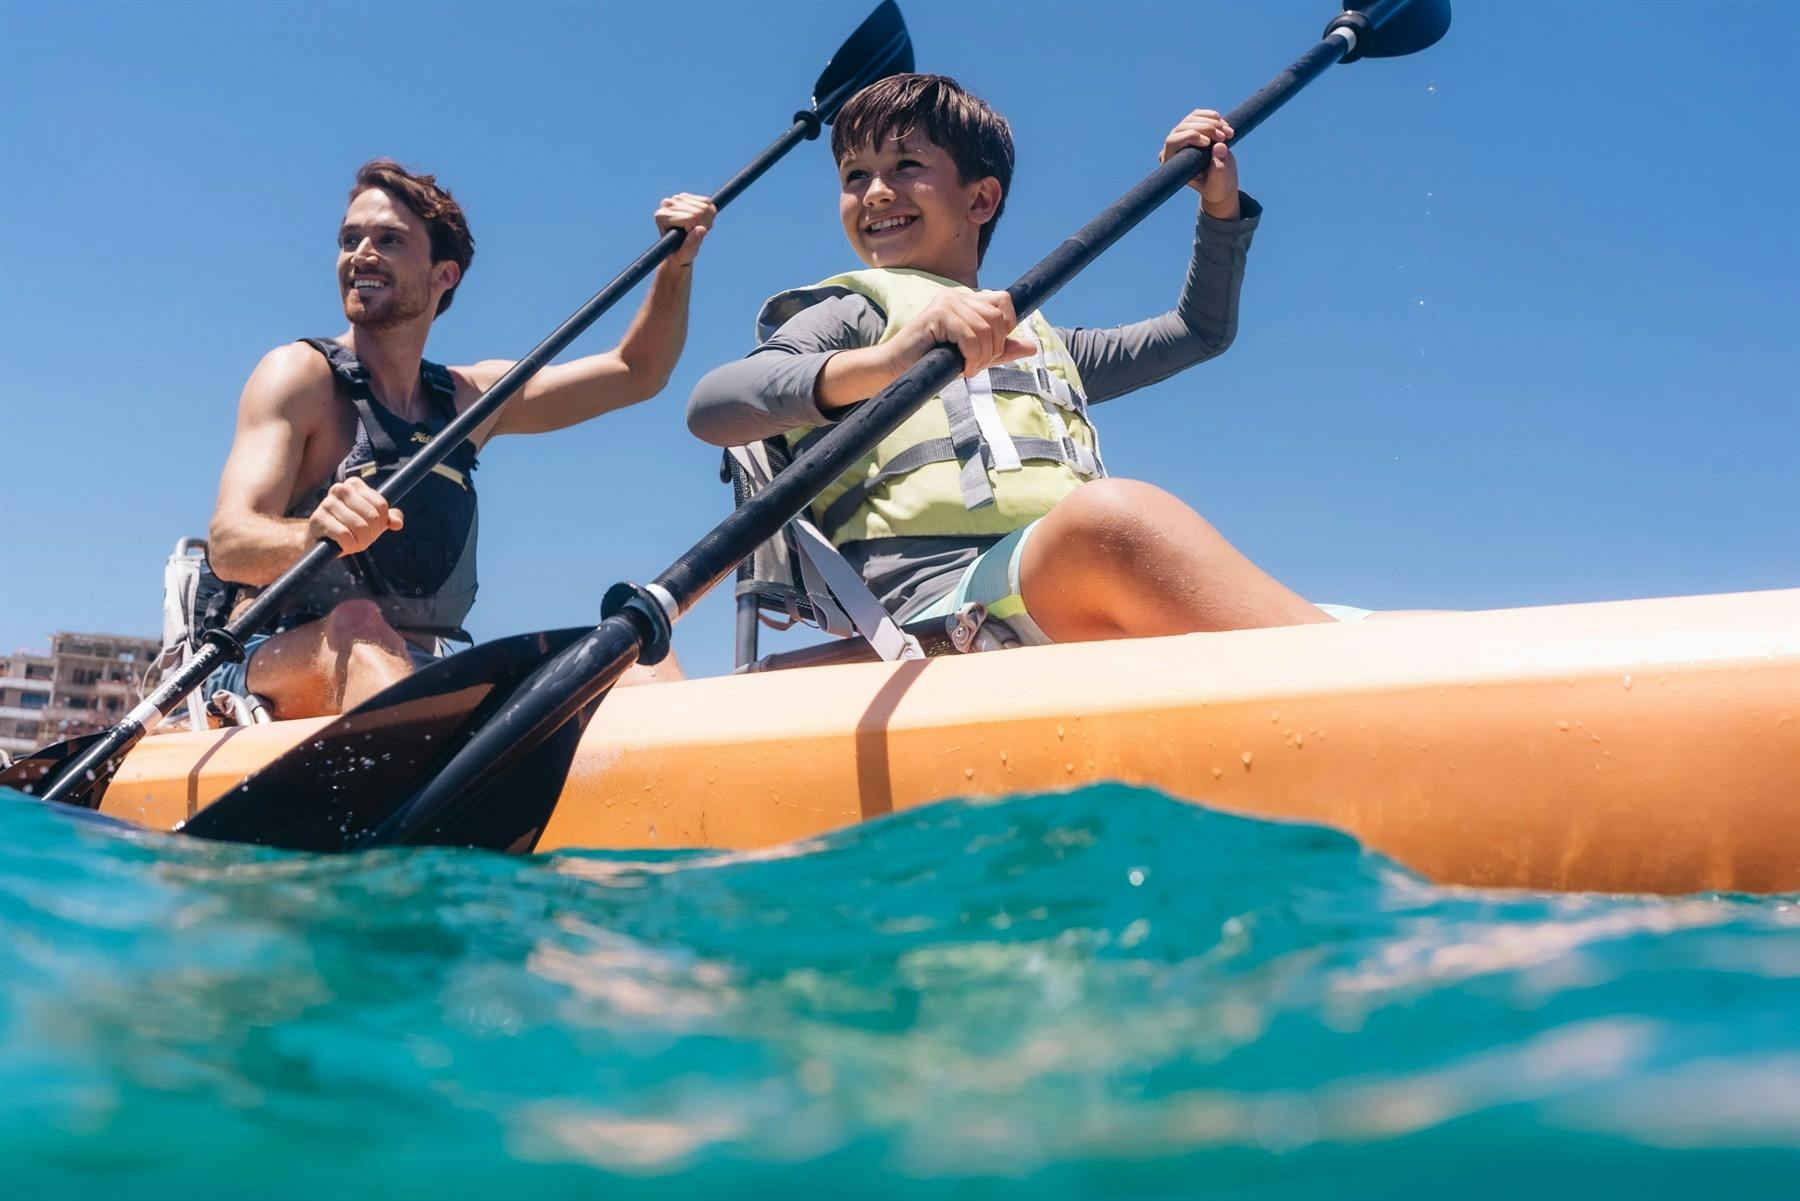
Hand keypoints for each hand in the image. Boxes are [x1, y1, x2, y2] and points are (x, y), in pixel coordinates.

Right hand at [307, 477, 402, 554]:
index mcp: (354, 484)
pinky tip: (344, 546)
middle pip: (372, 516)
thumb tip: (397, 523)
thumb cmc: (349, 527)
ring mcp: (327, 503)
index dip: (382, 522)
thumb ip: (388, 518)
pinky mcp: (318, 519)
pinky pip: (344, 535)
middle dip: (372, 534)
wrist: (320, 539)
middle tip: (364, 539)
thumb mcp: (371, 520)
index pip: (381, 505)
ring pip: (359, 526)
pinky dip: (348, 545)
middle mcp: (340, 489)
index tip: (374, 528)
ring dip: (361, 542)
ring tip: (354, 543)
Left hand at [655, 193, 716, 266]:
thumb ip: (691, 244)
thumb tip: (701, 230)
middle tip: (696, 235)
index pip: (692, 218)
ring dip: (707, 221)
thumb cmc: (679, 253)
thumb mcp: (684, 254)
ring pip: (704, 206)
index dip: (698, 229)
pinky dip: (710, 214)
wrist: (679, 248)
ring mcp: (677, 198)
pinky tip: (701, 221)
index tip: (692, 238)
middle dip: (704, 225)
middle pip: (699, 211)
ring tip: (697, 229)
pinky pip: (707, 202)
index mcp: (661, 216)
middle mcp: (667, 204)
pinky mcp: (687, 196)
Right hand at [889, 289, 1037, 378]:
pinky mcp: (938, 313)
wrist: (896, 369)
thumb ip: (1001, 350)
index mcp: (967, 300)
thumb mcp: (974, 355)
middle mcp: (958, 295)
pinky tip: (961, 368)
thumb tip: (1032, 347)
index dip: (1006, 326)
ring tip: (968, 368)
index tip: (991, 350)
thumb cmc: (934, 362)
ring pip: (985, 329)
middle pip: (997, 317)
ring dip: (981, 356)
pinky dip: (971, 357)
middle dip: (994, 348)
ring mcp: (947, 301)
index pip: (1004, 301)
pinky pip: (970, 336)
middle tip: (977, 365)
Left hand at [1160, 109, 1239, 218]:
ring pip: (1192, 118)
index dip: (1190, 136)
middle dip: (1206, 128)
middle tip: (1223, 138)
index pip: (1172, 141)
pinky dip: (1214, 117)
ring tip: (1229, 134)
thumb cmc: (1216, 185)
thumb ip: (1218, 167)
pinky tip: (1226, 126)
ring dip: (1213, 122)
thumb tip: (1220, 147)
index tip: (1208, 142)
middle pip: (1184, 127)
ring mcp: (1181, 134)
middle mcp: (1172, 147)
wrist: (1221, 180)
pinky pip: (1200, 114)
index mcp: (1171, 163)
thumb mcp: (1218, 181)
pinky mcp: (1192, 127)